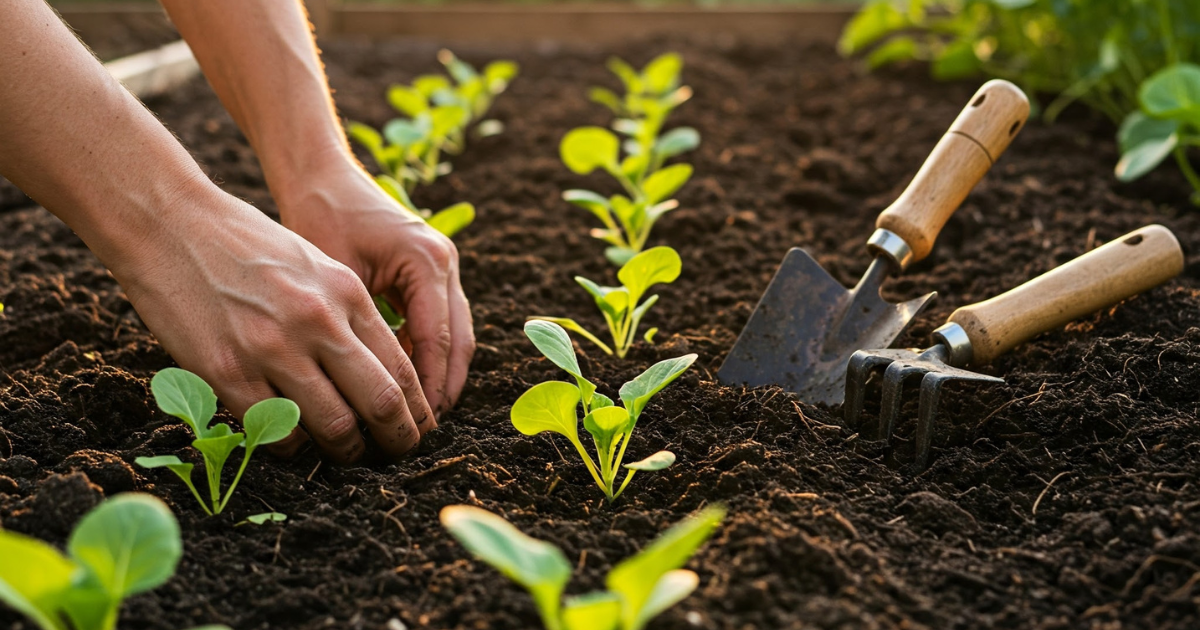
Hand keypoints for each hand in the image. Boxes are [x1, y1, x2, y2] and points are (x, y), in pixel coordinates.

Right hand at [116, 184, 434, 462]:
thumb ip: (347, 314)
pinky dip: (291, 445)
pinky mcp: (226, 371)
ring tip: (346, 455)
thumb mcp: (315, 264)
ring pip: (333, 427)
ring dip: (346, 452)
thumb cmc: (245, 243)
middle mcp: (318, 322)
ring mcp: (272, 348)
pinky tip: (293, 441)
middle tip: (397, 454)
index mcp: (346, 294)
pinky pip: (274, 430)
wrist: (170, 222)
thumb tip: (380, 372)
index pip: (402, 369)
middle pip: (381, 403)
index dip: (417, 411)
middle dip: (397, 439)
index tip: (418, 429)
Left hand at [275, 157, 474, 420]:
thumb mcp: (332, 277)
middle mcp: (444, 263)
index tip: (412, 424)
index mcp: (426, 262)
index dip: (427, 388)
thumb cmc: (317, 218)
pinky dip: (428, 355)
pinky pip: (440, 323)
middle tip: (421, 431)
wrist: (321, 176)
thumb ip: (354, 328)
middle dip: (443, 390)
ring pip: (456, 335)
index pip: (436, 340)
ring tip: (418, 416)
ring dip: (440, 376)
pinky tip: (405, 384)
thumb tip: (357, 389)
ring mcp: (444, 266)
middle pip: (459, 342)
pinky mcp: (431, 272)